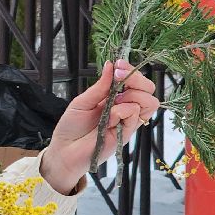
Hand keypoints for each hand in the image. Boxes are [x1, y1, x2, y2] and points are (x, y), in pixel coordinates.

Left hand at [39, 60, 159, 194]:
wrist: (64, 151)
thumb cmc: (71, 127)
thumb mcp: (83, 101)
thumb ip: (100, 86)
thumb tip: (110, 65)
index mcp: (114, 98)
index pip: (134, 81)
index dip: (130, 70)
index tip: (119, 64)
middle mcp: (124, 108)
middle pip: (148, 90)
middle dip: (137, 79)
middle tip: (119, 77)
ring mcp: (127, 121)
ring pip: (150, 102)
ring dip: (134, 95)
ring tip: (116, 100)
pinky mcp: (127, 134)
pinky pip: (136, 116)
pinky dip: (124, 110)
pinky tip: (111, 115)